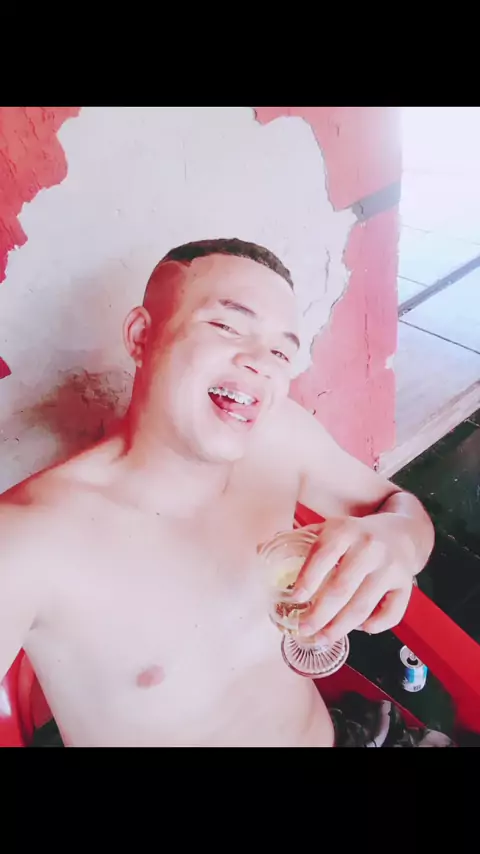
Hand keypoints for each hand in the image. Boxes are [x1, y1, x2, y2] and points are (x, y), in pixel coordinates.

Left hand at [293, 515, 418, 644]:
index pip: (323, 555)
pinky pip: (391, 613)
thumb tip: (261, 548)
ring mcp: (389, 567)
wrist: (403, 532)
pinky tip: (359, 628)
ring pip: (363, 605)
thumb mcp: (330, 528)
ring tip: (322, 638)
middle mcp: (368, 547)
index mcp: (345, 530)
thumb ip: (299, 538)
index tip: (294, 598)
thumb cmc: (357, 535)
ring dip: (340, 628)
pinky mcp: (405, 584)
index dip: (307, 579)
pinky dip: (374, 626)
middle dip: (319, 614)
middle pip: (341, 588)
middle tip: (304, 628)